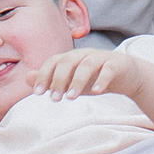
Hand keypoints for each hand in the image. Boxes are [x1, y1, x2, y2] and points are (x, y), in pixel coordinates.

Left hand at [29, 46, 153, 107]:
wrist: (126, 74)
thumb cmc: (94, 77)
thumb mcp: (72, 80)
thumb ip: (51, 79)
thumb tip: (27, 78)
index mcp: (71, 57)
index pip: (53, 61)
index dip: (44, 75)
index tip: (37, 93)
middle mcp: (84, 54)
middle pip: (68, 61)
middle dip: (58, 80)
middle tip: (54, 99)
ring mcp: (101, 58)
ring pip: (87, 65)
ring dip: (77, 81)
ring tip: (71, 98)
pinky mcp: (117, 64)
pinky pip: (108, 69)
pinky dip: (102, 79)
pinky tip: (96, 91)